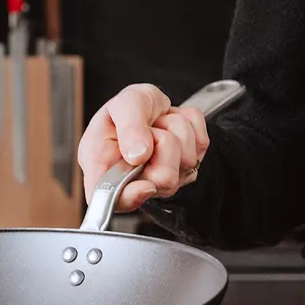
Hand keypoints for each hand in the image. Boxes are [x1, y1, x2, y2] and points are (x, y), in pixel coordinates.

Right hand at [77, 83, 209, 211]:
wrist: (147, 105)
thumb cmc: (129, 108)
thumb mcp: (123, 104)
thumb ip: (128, 128)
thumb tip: (138, 155)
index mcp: (103, 170)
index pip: (115, 200)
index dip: (131, 196)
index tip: (144, 180)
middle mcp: (133, 182)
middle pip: (164, 179)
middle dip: (162, 142)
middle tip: (149, 129)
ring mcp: (163, 180)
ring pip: (188, 160)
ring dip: (176, 130)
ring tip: (158, 125)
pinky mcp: (187, 170)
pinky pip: (202, 145)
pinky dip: (191, 126)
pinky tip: (171, 127)